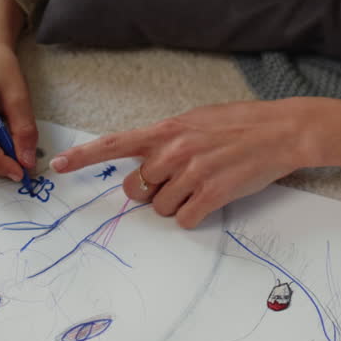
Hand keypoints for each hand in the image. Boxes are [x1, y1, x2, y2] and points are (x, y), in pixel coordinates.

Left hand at [50, 100, 315, 228]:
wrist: (282, 130)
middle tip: (176, 182)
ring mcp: (193, 173)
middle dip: (150, 192)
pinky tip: (212, 199)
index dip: (85, 157)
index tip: (58, 166)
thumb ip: (167, 138)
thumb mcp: (197, 120)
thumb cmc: (242, 123)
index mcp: (168, 129)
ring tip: (203, 185)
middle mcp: (174, 150)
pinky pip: (184, 219)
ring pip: (160, 208)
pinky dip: (193, 216)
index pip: (116, 144)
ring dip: (176, 205)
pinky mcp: (212, 193)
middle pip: (136, 189)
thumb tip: (146, 162)